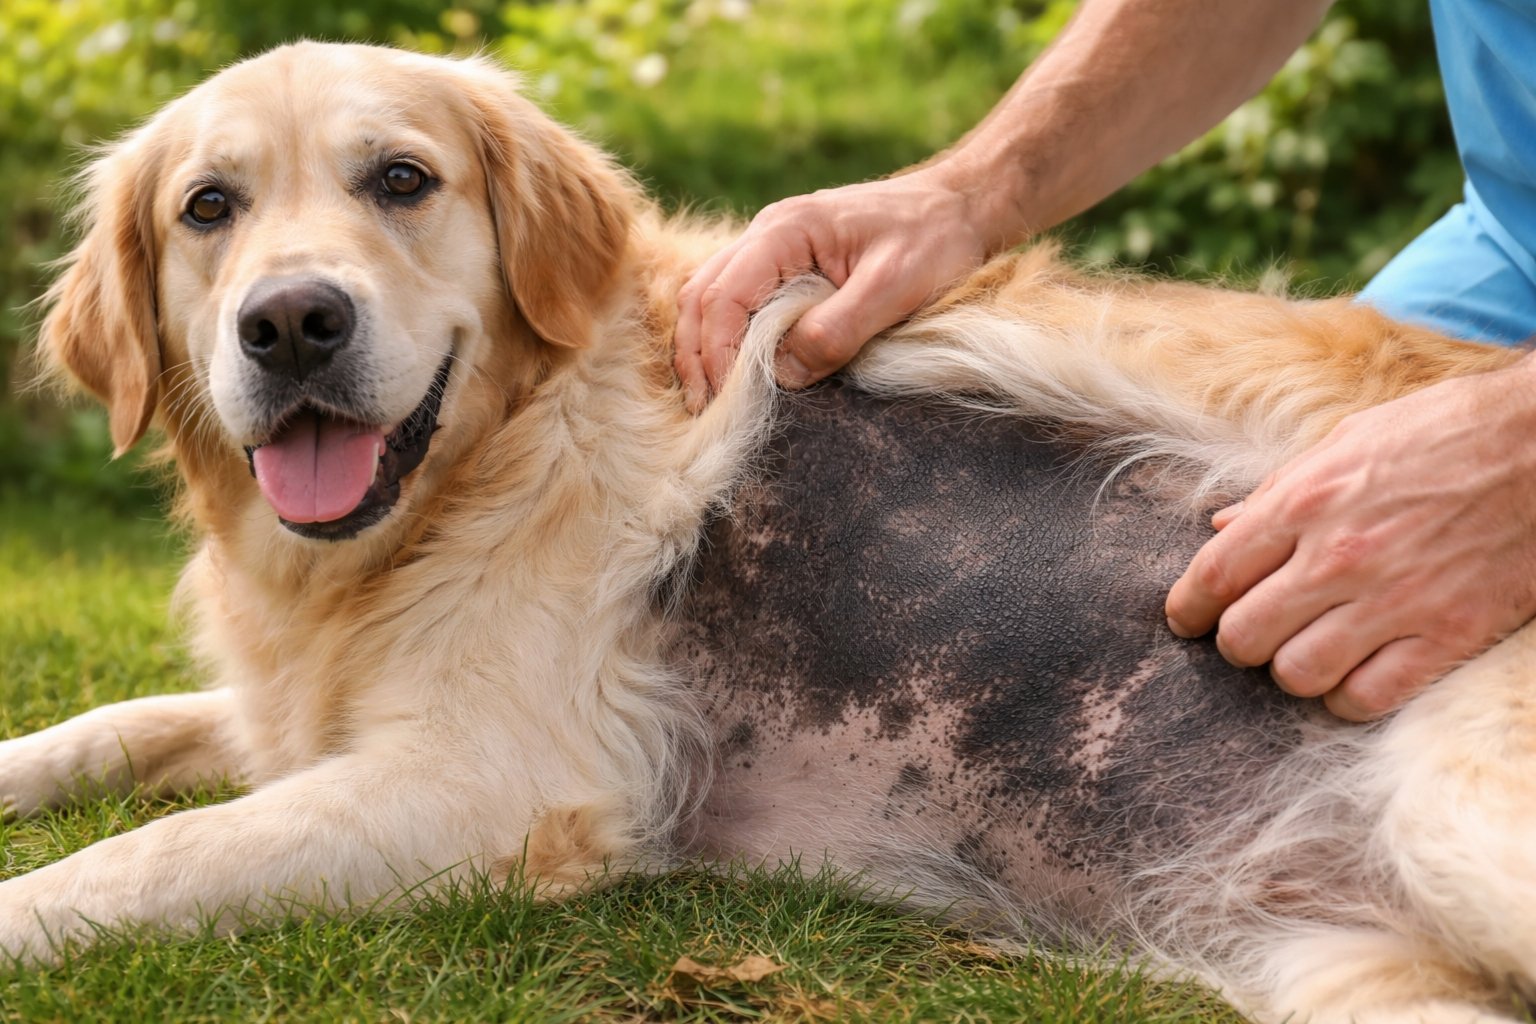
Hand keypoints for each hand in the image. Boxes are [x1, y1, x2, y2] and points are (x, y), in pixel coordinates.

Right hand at [673, 164, 1001, 409]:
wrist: (959, 206)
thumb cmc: (934, 240)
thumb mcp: (894, 288)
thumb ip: (836, 329)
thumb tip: (782, 374)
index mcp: (786, 229)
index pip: (724, 295)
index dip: (716, 352)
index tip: (724, 402)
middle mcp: (767, 233)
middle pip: (702, 296)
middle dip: (697, 355)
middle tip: (703, 412)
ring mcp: (773, 247)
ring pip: (712, 297)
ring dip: (705, 348)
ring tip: (711, 401)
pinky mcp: (787, 267)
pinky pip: (739, 301)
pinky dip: (726, 338)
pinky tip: (736, 373)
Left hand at [1165, 357, 1535, 719]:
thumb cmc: (1444, 432)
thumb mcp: (1347, 441)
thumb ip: (1278, 491)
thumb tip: (1221, 527)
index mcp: (1304, 502)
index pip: (1213, 577)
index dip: (1186, 610)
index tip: (1184, 622)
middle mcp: (1338, 558)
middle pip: (1244, 637)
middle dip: (1238, 642)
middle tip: (1253, 633)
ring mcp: (1393, 602)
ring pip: (1297, 675)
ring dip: (1292, 671)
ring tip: (1306, 652)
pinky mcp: (1446, 636)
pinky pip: (1367, 698)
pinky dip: (1348, 698)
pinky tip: (1352, 677)